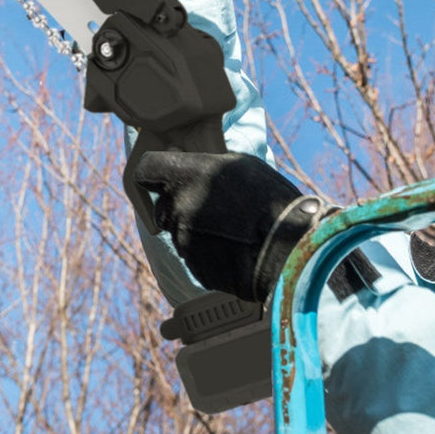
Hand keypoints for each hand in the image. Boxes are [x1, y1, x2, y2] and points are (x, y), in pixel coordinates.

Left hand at [133, 151, 328, 301]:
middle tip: (214, 206)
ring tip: (233, 230)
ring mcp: (184, 242)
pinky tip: (236, 249)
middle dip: (181, 204)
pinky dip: (210, 253)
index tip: (170, 174)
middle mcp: (177, 209)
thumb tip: (186, 165)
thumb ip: (206, 165)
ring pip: (180, 232)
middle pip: (164, 205)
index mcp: (186, 177)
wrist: (288, 250)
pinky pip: (196, 256)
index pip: (146, 169)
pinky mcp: (195, 269)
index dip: (156, 172)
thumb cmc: (270, 200)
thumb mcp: (240, 164)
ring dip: (198, 230)